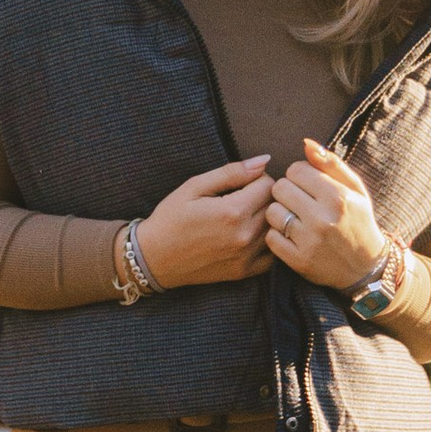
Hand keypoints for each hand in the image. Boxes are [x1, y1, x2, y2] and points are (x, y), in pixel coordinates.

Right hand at [136, 157, 271, 286]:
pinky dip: (266, 242)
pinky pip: (272, 254)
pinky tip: (249, 235)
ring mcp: (246, 256)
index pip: (269, 184)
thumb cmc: (171, 218)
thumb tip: (264, 160)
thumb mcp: (195, 186)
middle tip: (242, 197)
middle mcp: (245, 236)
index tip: (241, 182)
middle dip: (263, 196)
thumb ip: (232, 172)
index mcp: (233, 211)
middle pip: (275, 206)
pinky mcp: (244, 272)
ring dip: (266, 218)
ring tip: (244, 215)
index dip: (257, 178)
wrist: (154, 258)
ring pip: (276, 228)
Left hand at [263, 138, 384, 293]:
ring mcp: (310, 241)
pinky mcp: (299, 261)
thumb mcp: (354, 189)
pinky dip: (278, 235)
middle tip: (299, 201)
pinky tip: (292, 235)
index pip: (296, 170)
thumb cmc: (358, 220)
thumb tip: (306, 142)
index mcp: (338, 196)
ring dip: (280, 213)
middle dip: (287, 192)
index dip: (299, 175)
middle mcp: (323, 218)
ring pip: (272, 212)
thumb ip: (330, 163)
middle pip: (280, 188)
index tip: (307, 186)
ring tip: (295, 218)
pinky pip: (271, 237)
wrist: (365, 267)